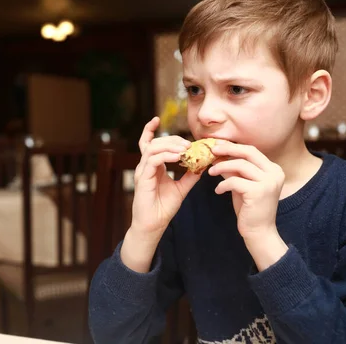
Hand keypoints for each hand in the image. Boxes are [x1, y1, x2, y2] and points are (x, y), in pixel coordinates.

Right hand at [131, 117, 201, 238]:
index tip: (157, 119)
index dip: (150, 130)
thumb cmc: (163, 208)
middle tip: (188, 144)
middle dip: (171, 139)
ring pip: (153, 148)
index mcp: (152, 166)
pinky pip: (153, 160)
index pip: (148, 143)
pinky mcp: (143, 178)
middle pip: (154, 143)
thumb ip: (190, 176)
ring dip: (170, 145)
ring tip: (185, 149)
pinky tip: (178, 157)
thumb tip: (202, 165)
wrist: (153, 225)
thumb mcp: (181, 189)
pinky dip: (166, 155)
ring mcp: (142, 171)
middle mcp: (145, 166)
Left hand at [208, 142, 287, 269]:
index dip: (233, 147)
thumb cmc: (250, 208)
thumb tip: (218, 154)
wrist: (259, 232)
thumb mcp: (242, 184)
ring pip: (240, 165)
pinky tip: (218, 191)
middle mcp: (275, 173)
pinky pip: (235, 181)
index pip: (252, 151)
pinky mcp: (259, 192)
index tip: (217, 146)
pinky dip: (223, 184)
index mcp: (273, 169)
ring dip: (221, 167)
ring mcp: (269, 182)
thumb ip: (234, 170)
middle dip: (228, 149)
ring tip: (210, 173)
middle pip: (248, 152)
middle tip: (211, 151)